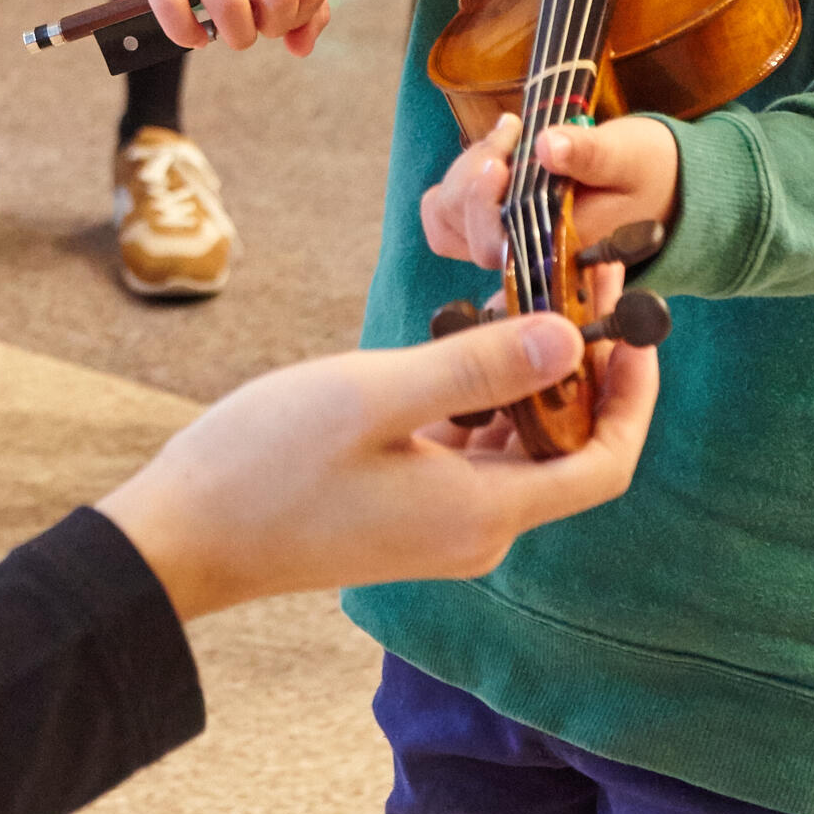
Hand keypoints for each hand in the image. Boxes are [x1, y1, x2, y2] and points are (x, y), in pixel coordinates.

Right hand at [98, 313, 657, 618]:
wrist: (181, 537)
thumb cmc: (265, 464)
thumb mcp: (372, 396)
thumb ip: (476, 366)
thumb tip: (571, 337)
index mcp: (482, 512)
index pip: (603, 462)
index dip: (632, 393)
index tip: (632, 321)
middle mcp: (475, 530)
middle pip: (566, 450)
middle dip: (583, 367)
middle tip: (575, 276)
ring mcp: (439, 526)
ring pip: (518, 446)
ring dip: (529, 376)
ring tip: (522, 290)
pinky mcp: (405, 513)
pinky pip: (471, 453)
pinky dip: (482, 398)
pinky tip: (460, 337)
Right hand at [120, 0, 330, 52]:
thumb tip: (301, 48)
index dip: (305, 14)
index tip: (288, 14)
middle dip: (276, 27)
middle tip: (261, 24)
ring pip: (229, 7)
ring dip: (239, 37)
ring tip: (232, 32)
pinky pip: (172, 10)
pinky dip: (188, 36)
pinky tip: (196, 35)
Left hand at [421, 111, 680, 269]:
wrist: (657, 182)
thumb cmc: (645, 172)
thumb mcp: (628, 156)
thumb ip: (590, 155)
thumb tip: (547, 147)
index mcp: (556, 252)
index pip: (494, 248)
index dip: (481, 205)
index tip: (496, 159)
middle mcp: (525, 256)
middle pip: (462, 231)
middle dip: (476, 172)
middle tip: (512, 132)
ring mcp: (505, 240)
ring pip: (448, 219)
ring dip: (467, 169)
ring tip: (509, 135)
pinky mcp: (494, 220)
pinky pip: (448, 210)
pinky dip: (463, 172)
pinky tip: (498, 145)